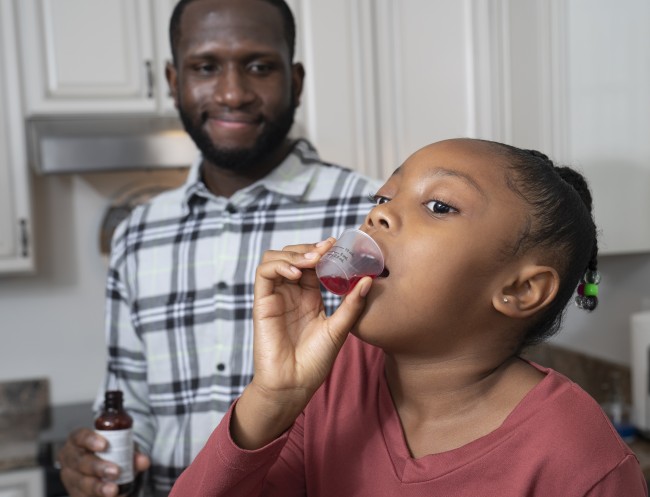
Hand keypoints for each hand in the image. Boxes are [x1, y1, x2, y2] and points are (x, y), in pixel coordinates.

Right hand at [57, 428, 149, 496]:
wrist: (101, 470)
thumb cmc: (109, 453)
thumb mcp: (121, 447)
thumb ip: (132, 452)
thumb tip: (143, 461)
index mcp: (78, 441)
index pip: (80, 437)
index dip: (90, 440)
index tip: (105, 445)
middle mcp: (71, 459)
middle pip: (81, 462)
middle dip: (98, 467)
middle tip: (115, 471)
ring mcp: (71, 479)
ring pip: (82, 483)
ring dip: (99, 487)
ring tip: (114, 489)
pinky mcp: (75, 494)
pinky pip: (85, 496)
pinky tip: (115, 496)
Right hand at [232, 239, 371, 447]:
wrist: (294, 385)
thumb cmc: (315, 362)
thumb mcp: (339, 329)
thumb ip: (351, 305)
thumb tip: (368, 280)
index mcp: (309, 296)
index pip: (313, 263)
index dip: (323, 251)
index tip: (339, 245)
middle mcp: (291, 292)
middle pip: (293, 255)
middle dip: (310, 248)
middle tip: (328, 249)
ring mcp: (276, 296)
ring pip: (275, 258)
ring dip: (294, 253)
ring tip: (313, 260)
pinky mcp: (262, 302)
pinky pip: (264, 273)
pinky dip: (279, 265)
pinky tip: (297, 273)